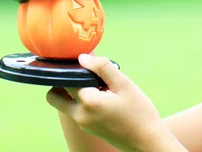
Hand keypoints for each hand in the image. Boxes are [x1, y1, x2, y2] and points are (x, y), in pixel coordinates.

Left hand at [46, 55, 185, 151]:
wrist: (147, 142)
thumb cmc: (139, 112)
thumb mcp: (124, 84)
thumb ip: (102, 68)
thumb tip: (82, 58)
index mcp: (88, 102)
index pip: (67, 79)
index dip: (76, 68)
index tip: (90, 66)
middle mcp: (80, 115)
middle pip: (54, 96)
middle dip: (62, 83)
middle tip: (84, 76)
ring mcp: (82, 124)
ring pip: (66, 104)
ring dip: (75, 93)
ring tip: (100, 88)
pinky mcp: (88, 129)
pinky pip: (77, 111)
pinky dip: (85, 102)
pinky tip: (106, 100)